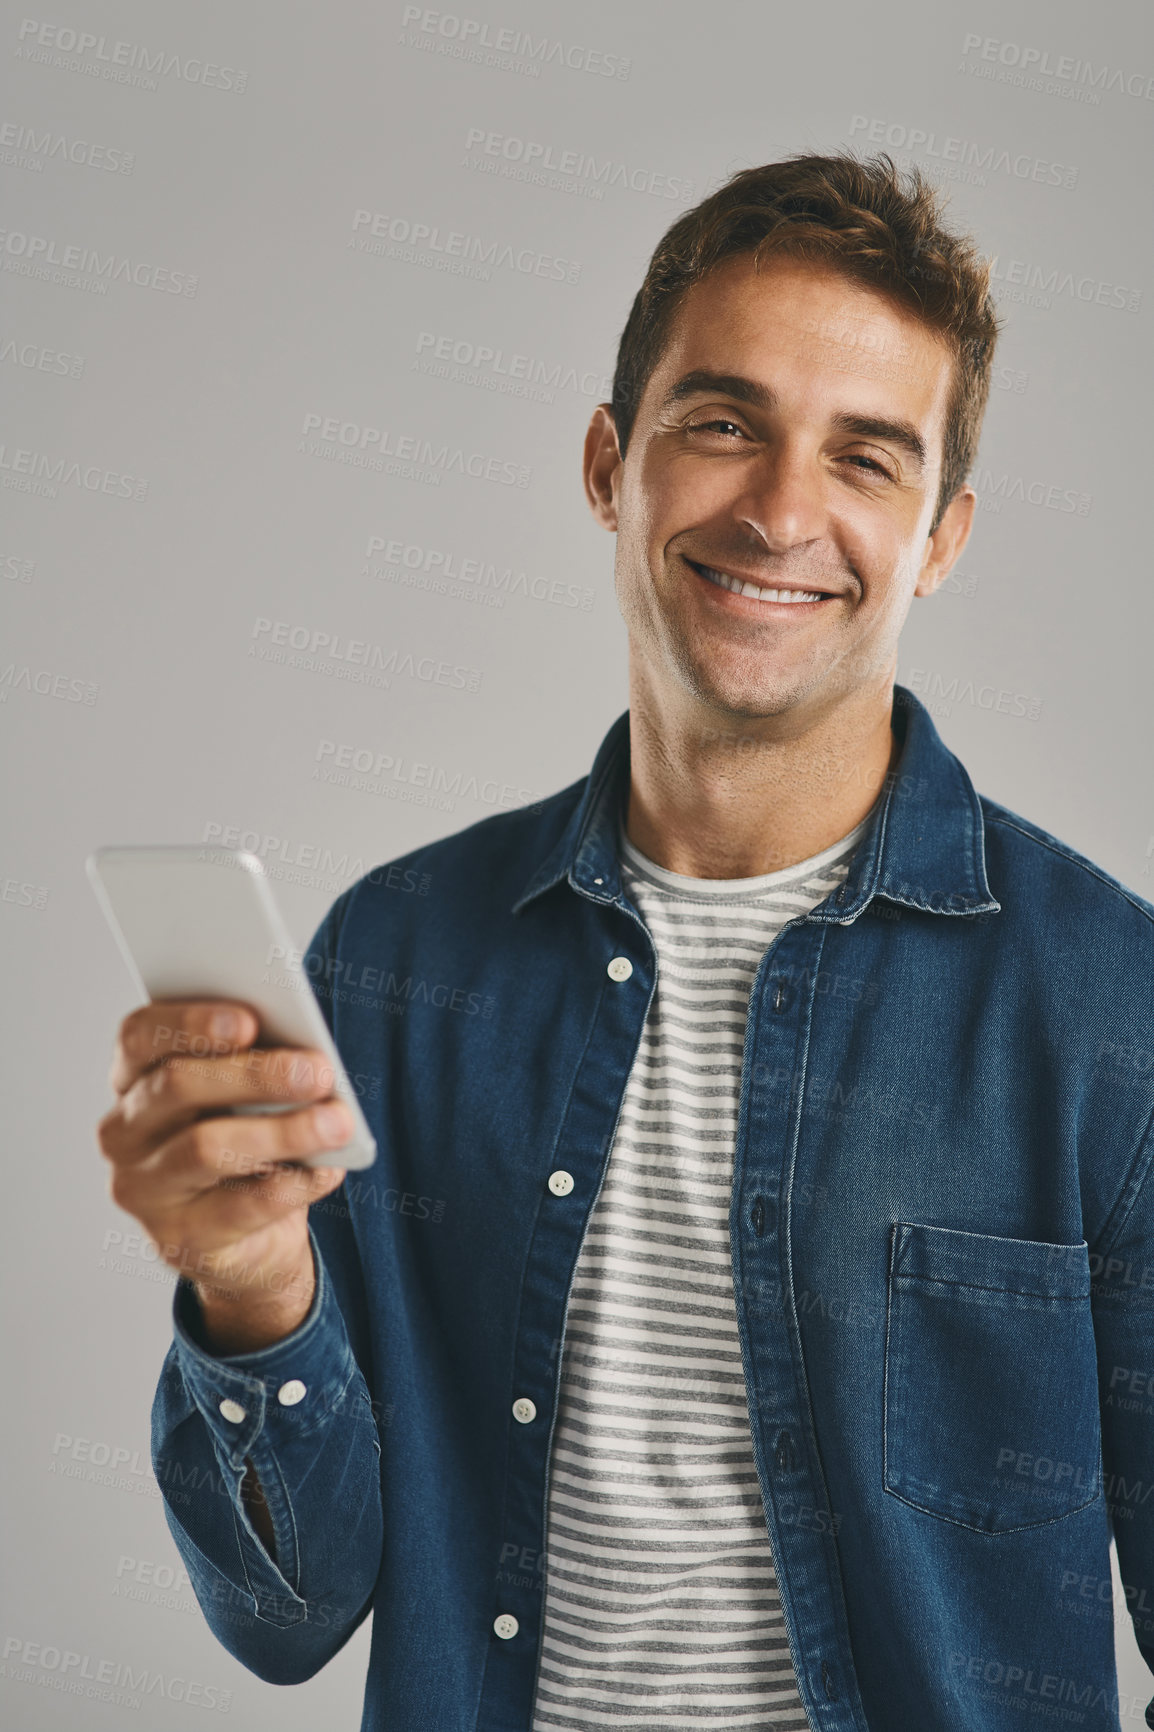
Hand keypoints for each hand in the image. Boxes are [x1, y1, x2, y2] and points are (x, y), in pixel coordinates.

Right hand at [98, 999, 352, 1350]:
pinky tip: (328, 1169)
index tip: (248, 1021)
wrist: (249, 1236)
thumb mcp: (247, 1095)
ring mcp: (142, 1190)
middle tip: (317, 1071)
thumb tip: (305, 1054)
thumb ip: (259, 1064)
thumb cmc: (246, 1137)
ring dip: (282, 1131)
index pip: (140, 1037)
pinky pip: (238, 1208)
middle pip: (176, 1086)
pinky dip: (292, 1184)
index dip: (189, 1024)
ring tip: (337, 1122)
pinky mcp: (177, 1239)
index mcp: (134, 1078)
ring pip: (205, 1148)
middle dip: (254, 1075)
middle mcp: (123, 1132)